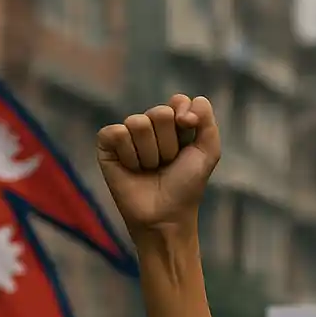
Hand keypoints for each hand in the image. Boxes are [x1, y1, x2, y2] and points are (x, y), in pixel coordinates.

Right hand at [97, 94, 220, 235]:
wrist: (166, 216)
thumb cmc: (186, 187)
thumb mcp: (207, 153)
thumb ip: (208, 122)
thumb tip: (193, 100)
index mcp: (173, 125)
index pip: (178, 101)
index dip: (185, 116)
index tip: (189, 132)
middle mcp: (150, 126)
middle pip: (160, 113)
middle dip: (169, 143)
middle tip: (167, 163)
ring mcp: (127, 134)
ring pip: (138, 123)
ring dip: (150, 154)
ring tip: (150, 169)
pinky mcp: (107, 145)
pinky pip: (117, 133)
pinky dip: (129, 155)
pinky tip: (132, 169)